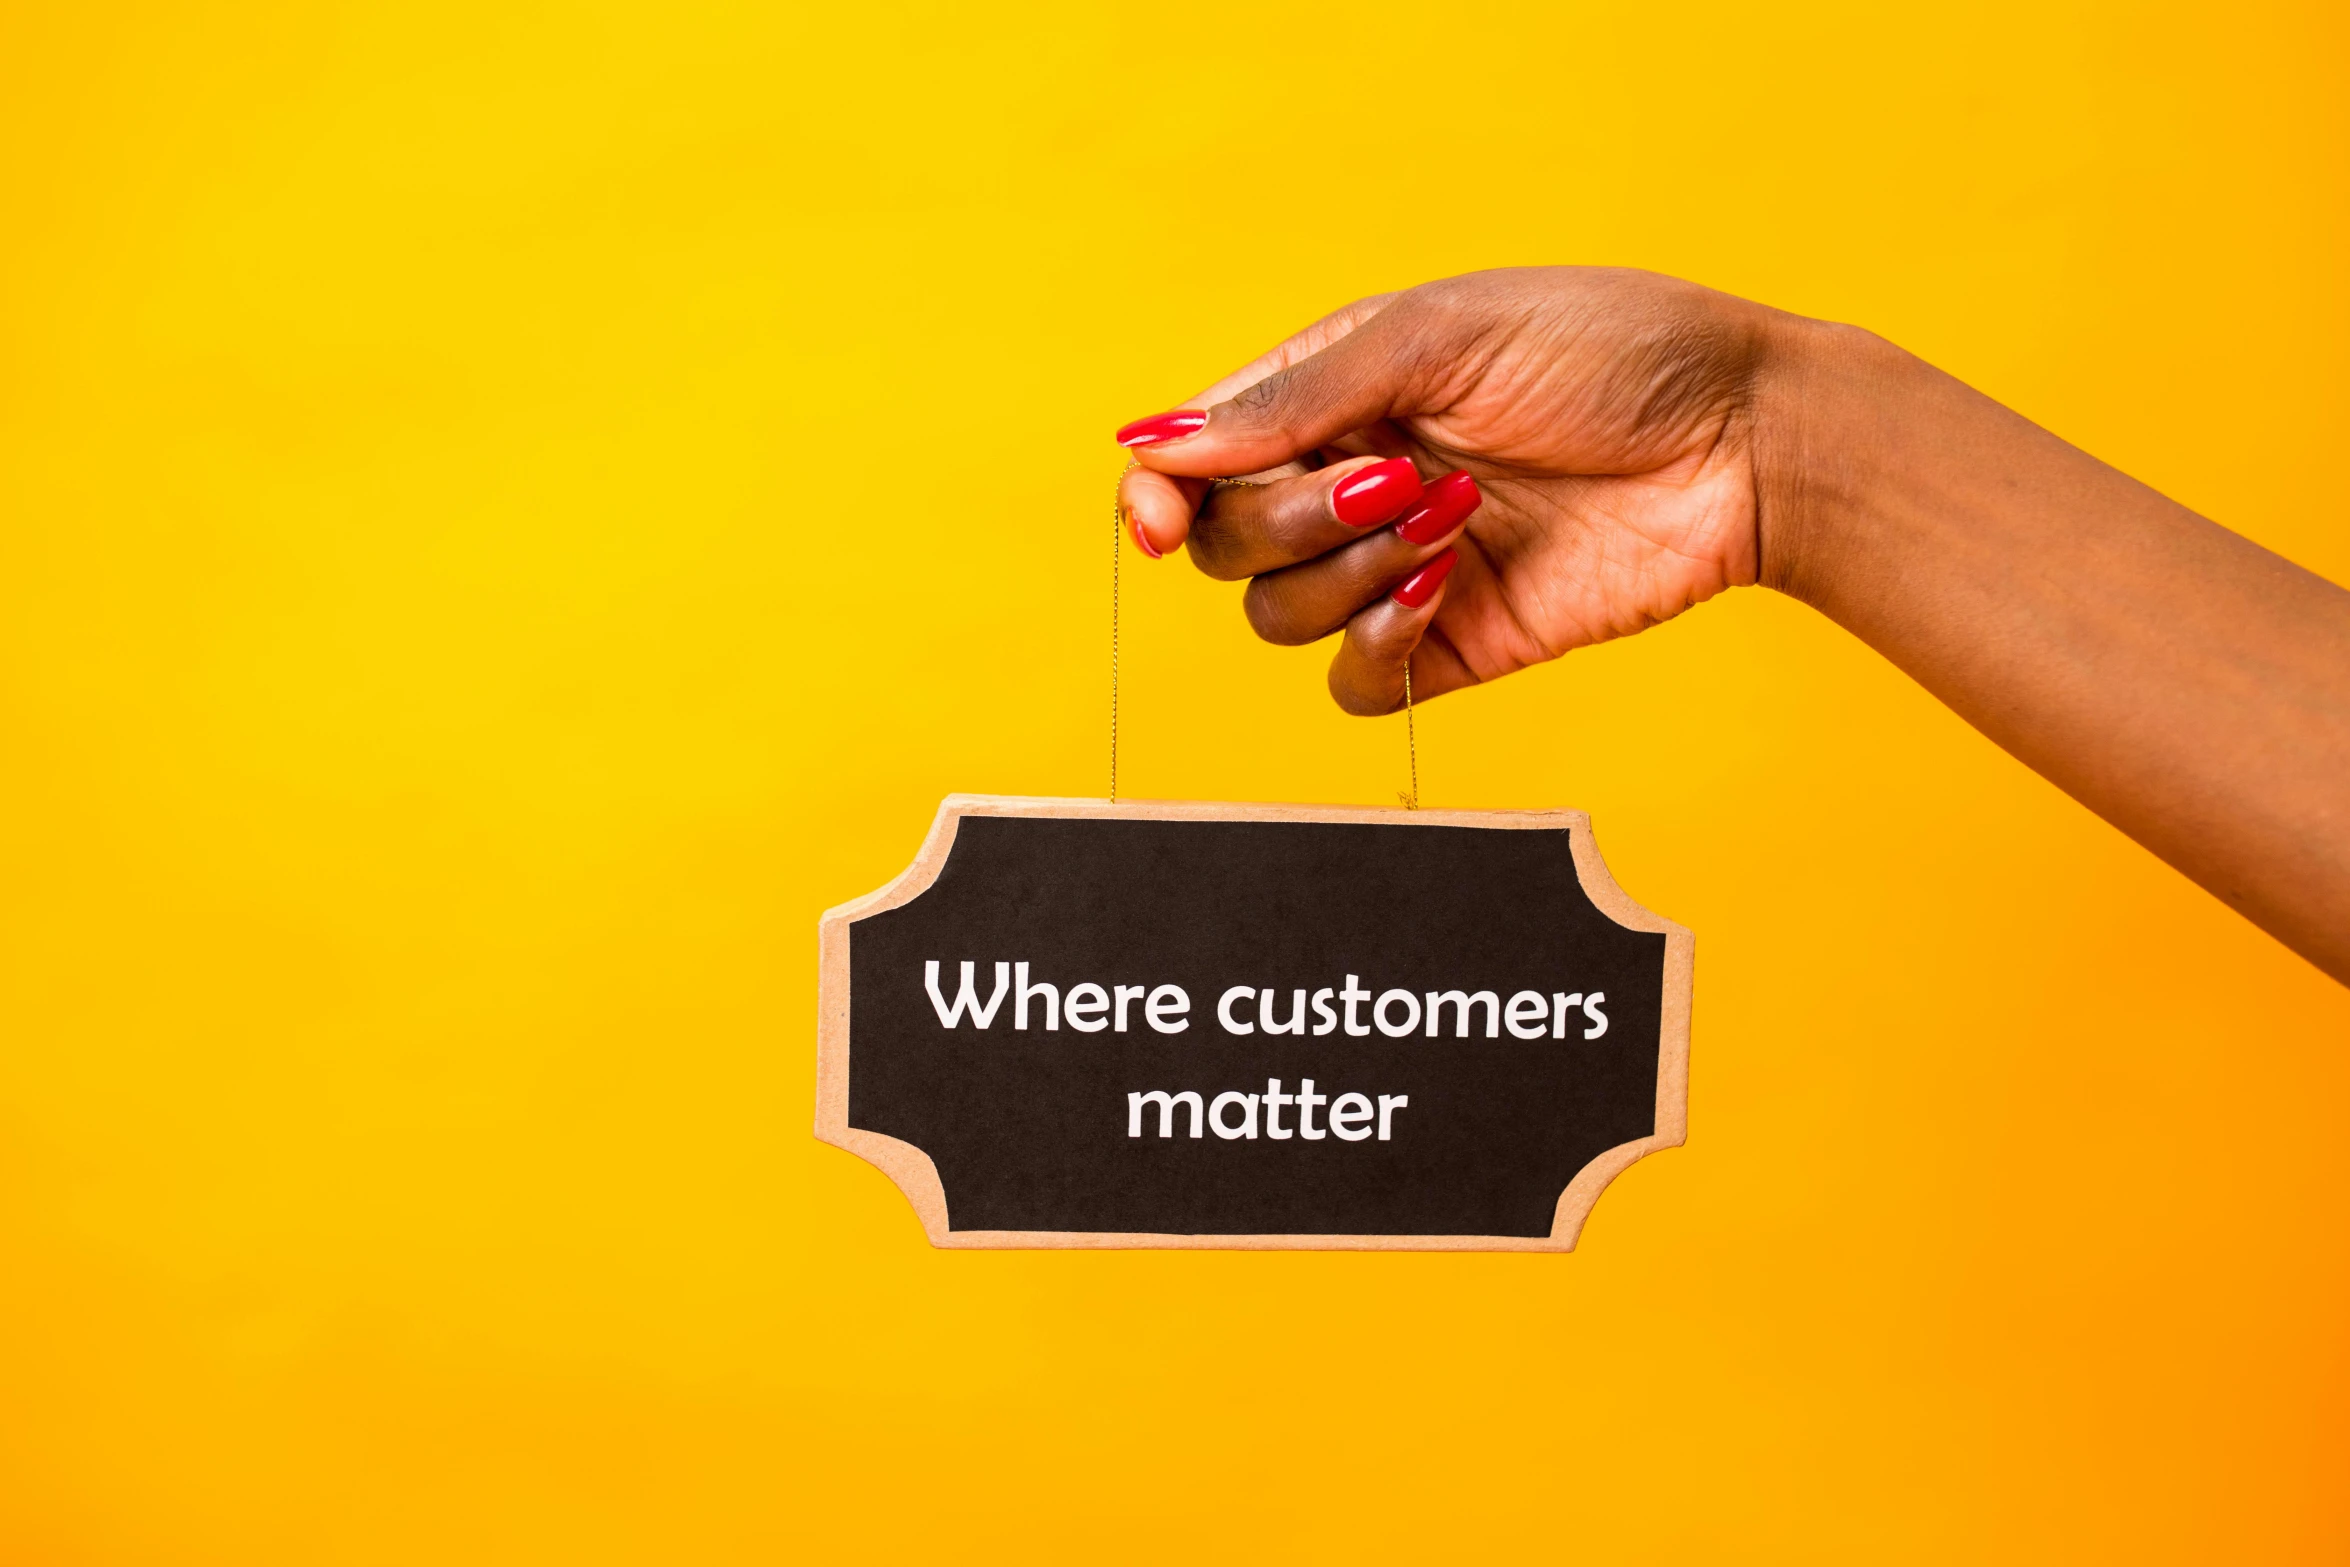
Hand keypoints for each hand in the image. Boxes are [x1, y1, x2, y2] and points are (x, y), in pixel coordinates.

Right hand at [1115, 267, 1787, 712]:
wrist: (1746, 440)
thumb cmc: (1608, 350)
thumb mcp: (1438, 338)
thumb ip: (1293, 399)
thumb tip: (1153, 448)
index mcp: (1330, 394)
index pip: (1195, 461)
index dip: (1157, 495)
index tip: (1156, 518)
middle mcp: (1349, 481)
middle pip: (1225, 545)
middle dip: (1289, 519)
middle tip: (1395, 477)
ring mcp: (1396, 567)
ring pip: (1279, 617)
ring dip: (1349, 573)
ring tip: (1452, 519)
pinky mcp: (1453, 644)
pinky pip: (1356, 687)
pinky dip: (1379, 648)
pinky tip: (1448, 589)